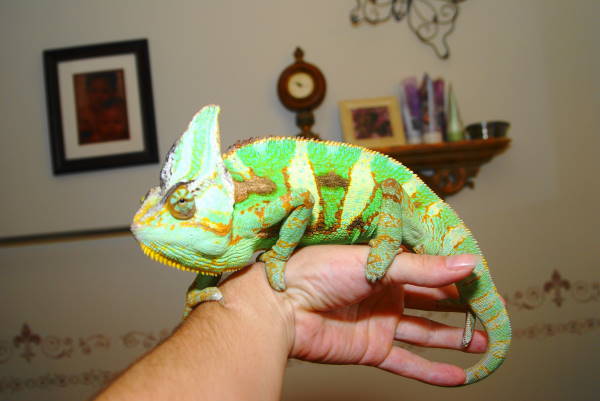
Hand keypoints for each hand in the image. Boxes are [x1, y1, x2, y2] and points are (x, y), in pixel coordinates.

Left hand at [271, 245, 486, 385]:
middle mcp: (385, 291)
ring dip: (453, 338)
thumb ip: (423, 269)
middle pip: (432, 301)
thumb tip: (470, 263)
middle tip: (493, 313)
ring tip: (483, 342)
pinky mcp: (371, 348)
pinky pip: (406, 361)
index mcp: (385, 263)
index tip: (489, 282)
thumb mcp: (376, 261)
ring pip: (425, 332)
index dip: (459, 276)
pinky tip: (457, 376)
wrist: (280, 304)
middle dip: (462, 308)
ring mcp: (380, 321)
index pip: (431, 269)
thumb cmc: (317, 269)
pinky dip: (431, 371)